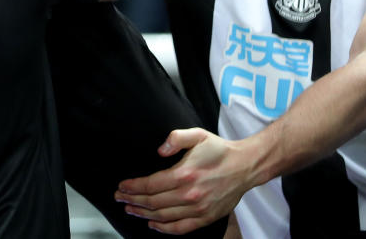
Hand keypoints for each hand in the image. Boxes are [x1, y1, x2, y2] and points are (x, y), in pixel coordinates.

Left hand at [115, 128, 255, 233]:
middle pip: (153, 202)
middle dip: (133, 201)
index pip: (150, 185)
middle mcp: (190, 194)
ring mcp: (199, 209)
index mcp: (185, 174)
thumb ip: (176, 138)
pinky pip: (181, 228)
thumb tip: (159, 150)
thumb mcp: (197, 135)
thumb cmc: (219, 150)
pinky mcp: (206, 217)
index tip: (121, 187)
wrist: (246, 166)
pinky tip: (152, 225)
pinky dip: (164, 229)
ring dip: (143, 214)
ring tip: (131, 210)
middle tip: (120, 198)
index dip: (133, 187)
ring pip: (164, 216)